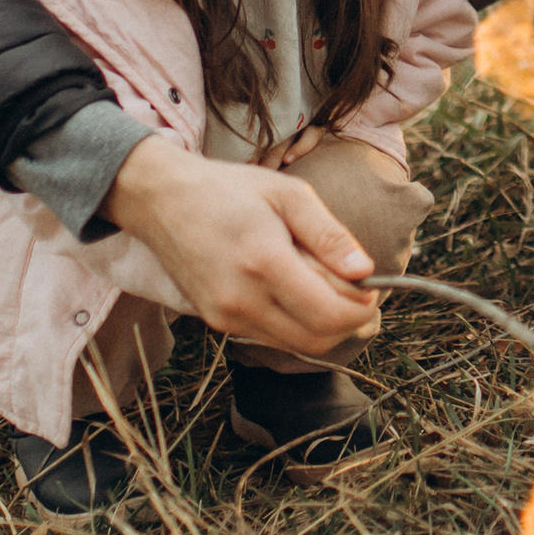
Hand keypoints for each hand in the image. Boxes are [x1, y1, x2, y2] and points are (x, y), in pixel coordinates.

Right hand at [104, 140, 386, 353]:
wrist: (161, 199)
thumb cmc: (228, 189)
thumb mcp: (288, 194)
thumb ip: (329, 234)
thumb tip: (365, 269)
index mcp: (265, 263)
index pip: (330, 315)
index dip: (362, 308)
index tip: (372, 287)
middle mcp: (242, 300)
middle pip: (317, 340)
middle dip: (347, 320)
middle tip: (354, 288)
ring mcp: (225, 316)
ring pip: (295, 344)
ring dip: (321, 323)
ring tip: (319, 281)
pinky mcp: (216, 321)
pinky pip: (271, 336)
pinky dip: (294, 322)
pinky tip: (292, 288)